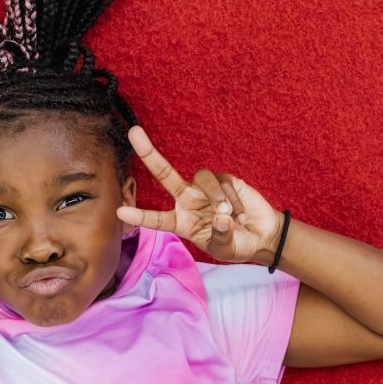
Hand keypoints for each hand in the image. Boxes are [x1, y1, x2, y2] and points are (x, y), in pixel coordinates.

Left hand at [115, 126, 283, 263]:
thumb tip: (220, 218)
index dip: (139, 216)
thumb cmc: (237, 245)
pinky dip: (234, 201)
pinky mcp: (225, 180)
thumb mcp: (226, 250)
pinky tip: (241, 215)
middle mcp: (188, 201)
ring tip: (231, 218)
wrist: (262, 235)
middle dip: (149, 153)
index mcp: (181, 222)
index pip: (156, 219)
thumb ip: (221, 237)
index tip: (120, 212)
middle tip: (133, 133)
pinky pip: (224, 183)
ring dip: (217, 198)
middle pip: (165, 174)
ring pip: (202, 178)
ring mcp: (205, 189)